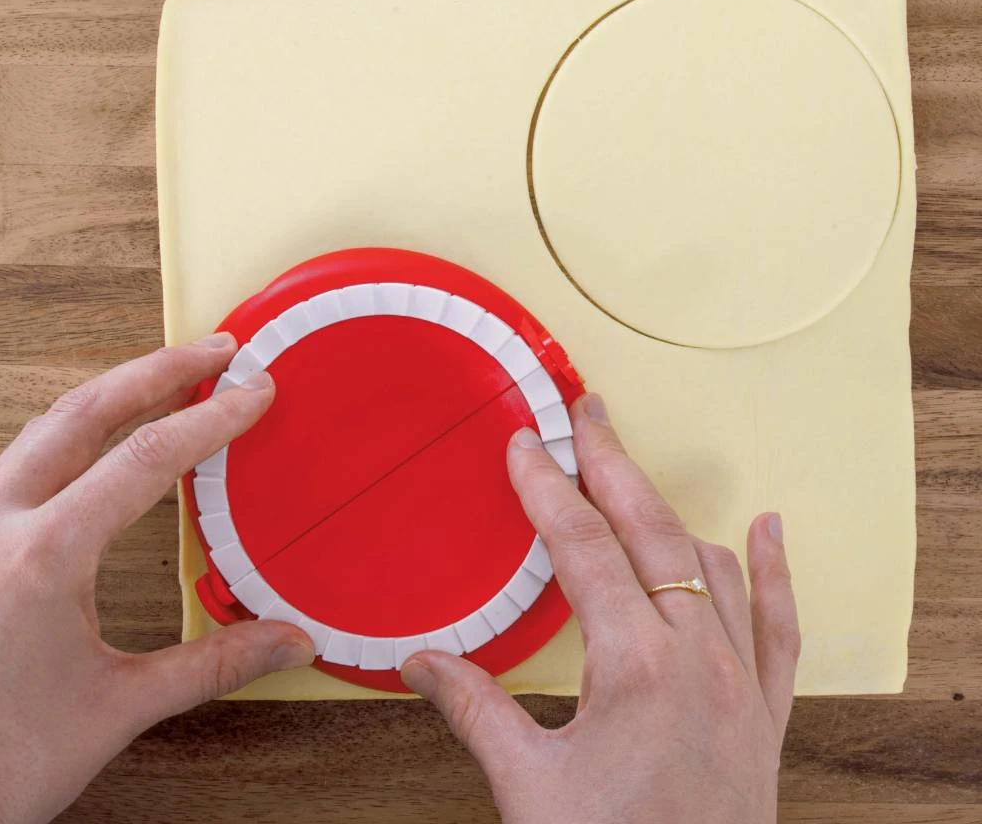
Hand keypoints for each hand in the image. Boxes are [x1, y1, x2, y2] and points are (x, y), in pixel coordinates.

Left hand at [0, 337, 315, 823]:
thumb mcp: (114, 710)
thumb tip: (288, 643)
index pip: (144, 459)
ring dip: (116, 391)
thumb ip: (211, 666)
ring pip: (47, 426)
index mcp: (39, 558)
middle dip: (158, 369)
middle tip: (216, 349)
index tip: (254, 391)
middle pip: (85, 412)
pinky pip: (27, 457)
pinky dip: (81, 428)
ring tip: (172, 374)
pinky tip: (108, 435)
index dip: (210, 418)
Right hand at [400, 394, 799, 823]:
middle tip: (584, 413)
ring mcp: (740, 682)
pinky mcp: (764, 711)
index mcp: (638, 668)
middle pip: (650, 531)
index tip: (525, 446)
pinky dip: (772, 571)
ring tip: (630, 472)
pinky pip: (778, 625)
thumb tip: (421, 661)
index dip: (547, 489)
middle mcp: (700, 660)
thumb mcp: (529, 789)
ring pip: (710, 564)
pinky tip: (766, 528)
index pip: (582, 548)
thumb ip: (475, 710)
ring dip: (666, 510)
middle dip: (610, 464)